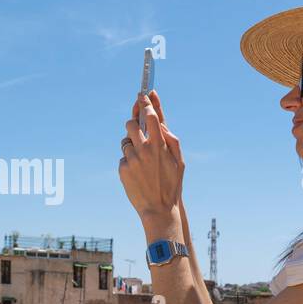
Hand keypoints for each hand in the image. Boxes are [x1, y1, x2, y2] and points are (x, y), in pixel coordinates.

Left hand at [118, 89, 185, 224]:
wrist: (159, 209)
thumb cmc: (172, 184)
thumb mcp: (180, 161)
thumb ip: (171, 140)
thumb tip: (160, 125)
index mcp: (159, 145)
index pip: (151, 116)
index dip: (146, 102)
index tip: (142, 93)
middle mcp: (144, 149)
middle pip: (131, 124)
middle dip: (134, 124)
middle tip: (139, 130)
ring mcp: (132, 159)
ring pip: (125, 141)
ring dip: (132, 145)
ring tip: (142, 160)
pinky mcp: (122, 169)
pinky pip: (123, 157)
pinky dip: (129, 161)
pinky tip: (138, 173)